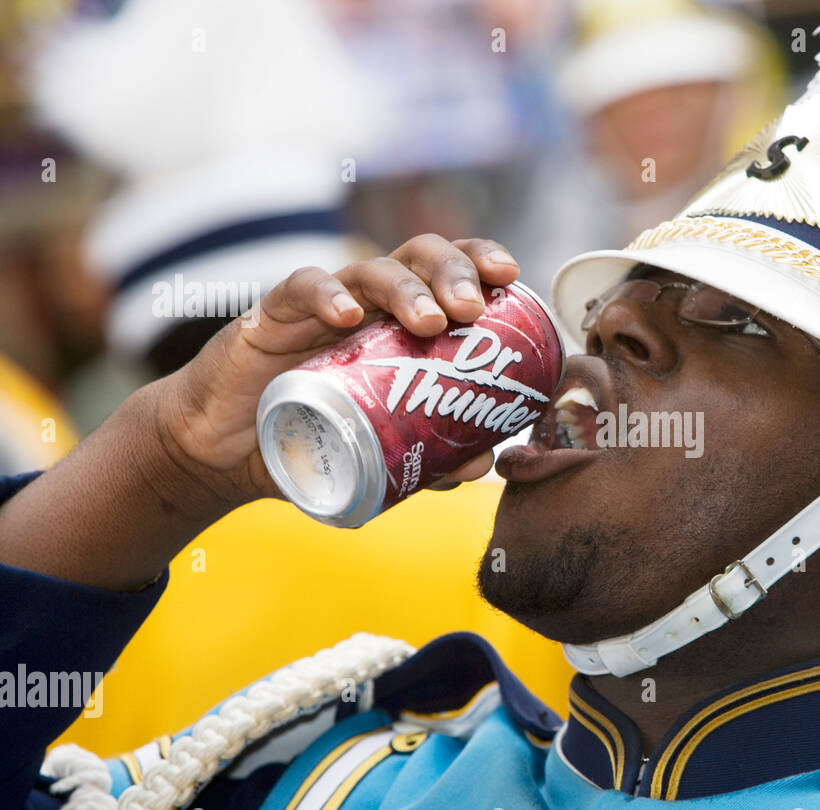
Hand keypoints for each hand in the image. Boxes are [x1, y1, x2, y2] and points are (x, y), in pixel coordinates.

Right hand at [155, 234, 520, 506]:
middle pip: (420, 257)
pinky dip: (324, 295)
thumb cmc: (315, 437)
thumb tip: (484, 463)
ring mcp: (321, 306)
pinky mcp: (271, 317)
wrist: (229, 453)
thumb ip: (432, 459)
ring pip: (370, 270)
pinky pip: (299, 290)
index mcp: (403, 321)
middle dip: (454, 273)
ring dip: (406, 288)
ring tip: (430, 321)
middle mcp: (369, 303)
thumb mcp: (381, 455)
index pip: (451, 273)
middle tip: (472, 311)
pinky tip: (345, 315)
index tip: (512, 278)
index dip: (481, 263)